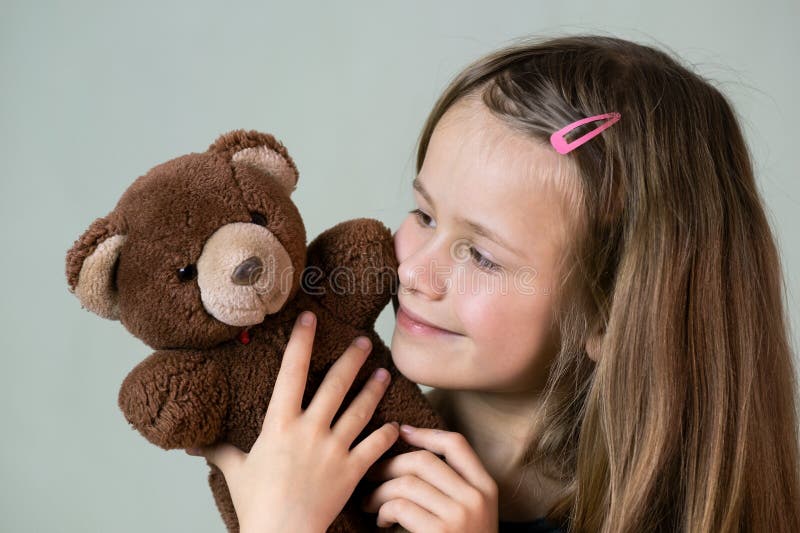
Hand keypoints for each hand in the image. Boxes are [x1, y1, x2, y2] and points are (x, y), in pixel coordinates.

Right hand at [185, 310, 400, 532]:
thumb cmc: (256, 505)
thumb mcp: (235, 471)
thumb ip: (220, 450)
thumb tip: (194, 444)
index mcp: (280, 423)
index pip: (291, 371)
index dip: (301, 341)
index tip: (310, 318)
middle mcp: (310, 430)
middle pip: (335, 384)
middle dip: (351, 359)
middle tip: (364, 340)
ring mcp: (333, 449)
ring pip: (360, 410)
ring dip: (374, 389)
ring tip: (384, 373)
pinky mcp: (351, 470)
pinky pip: (375, 446)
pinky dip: (387, 435)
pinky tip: (395, 425)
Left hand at [361, 426, 498, 531]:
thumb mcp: (472, 513)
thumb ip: (453, 486)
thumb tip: (412, 450)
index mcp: (487, 488)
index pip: (456, 444)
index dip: (425, 434)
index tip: (400, 431)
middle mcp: (476, 497)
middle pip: (423, 460)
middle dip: (389, 465)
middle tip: (370, 477)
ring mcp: (460, 515)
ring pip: (406, 482)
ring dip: (379, 491)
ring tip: (370, 503)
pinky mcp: (441, 532)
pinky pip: (400, 507)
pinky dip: (382, 512)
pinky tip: (381, 523)